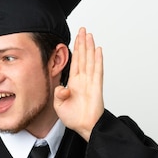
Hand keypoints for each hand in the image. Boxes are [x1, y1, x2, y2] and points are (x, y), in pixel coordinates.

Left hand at [54, 27, 104, 141]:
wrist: (85, 128)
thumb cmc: (74, 119)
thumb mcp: (59, 105)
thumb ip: (58, 94)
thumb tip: (61, 88)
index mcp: (74, 83)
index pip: (75, 62)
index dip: (76, 50)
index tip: (76, 38)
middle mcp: (83, 80)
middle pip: (83, 57)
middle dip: (83, 43)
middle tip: (83, 30)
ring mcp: (90, 82)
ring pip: (90, 60)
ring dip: (90, 48)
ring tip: (89, 35)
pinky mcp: (96, 87)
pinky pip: (97, 71)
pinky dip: (98, 60)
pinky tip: (98, 50)